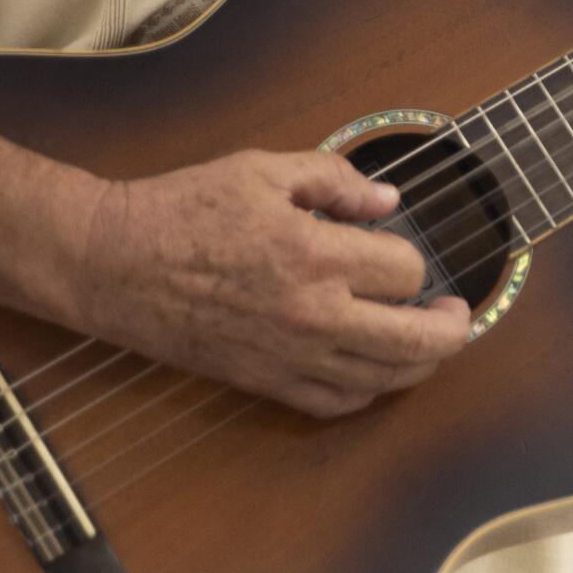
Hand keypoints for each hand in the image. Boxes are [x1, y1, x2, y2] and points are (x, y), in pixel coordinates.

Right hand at [73, 148, 472, 420]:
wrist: (114, 262)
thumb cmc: (183, 208)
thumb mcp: (263, 169)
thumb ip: (334, 181)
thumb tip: (387, 202)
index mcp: (315, 255)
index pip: (404, 272)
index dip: (413, 259)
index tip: (397, 247)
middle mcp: (311, 315)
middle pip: (412, 344)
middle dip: (448, 330)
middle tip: (457, 315)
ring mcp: (288, 356)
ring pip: (379, 381)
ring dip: (416, 366)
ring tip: (427, 345)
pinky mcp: (262, 382)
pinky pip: (333, 403)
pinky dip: (365, 393)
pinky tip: (373, 373)